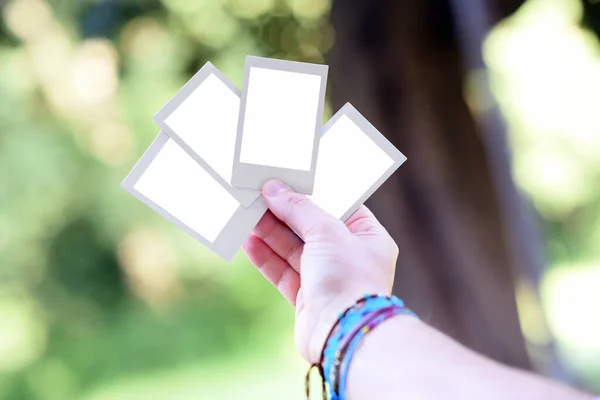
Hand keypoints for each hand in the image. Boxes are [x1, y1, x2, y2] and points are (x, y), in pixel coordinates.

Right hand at [243, 179, 397, 362]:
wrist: (342, 334)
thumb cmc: (348, 279)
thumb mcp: (326, 231)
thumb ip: (299, 208)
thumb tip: (275, 189)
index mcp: (368, 237)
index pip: (339, 207)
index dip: (313, 194)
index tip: (288, 181)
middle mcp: (349, 257)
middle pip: (311, 227)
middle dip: (284, 213)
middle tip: (258, 196)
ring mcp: (327, 278)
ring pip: (294, 249)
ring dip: (270, 233)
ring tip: (246, 214)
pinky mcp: (307, 297)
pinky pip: (283, 272)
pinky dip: (266, 257)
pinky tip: (248, 242)